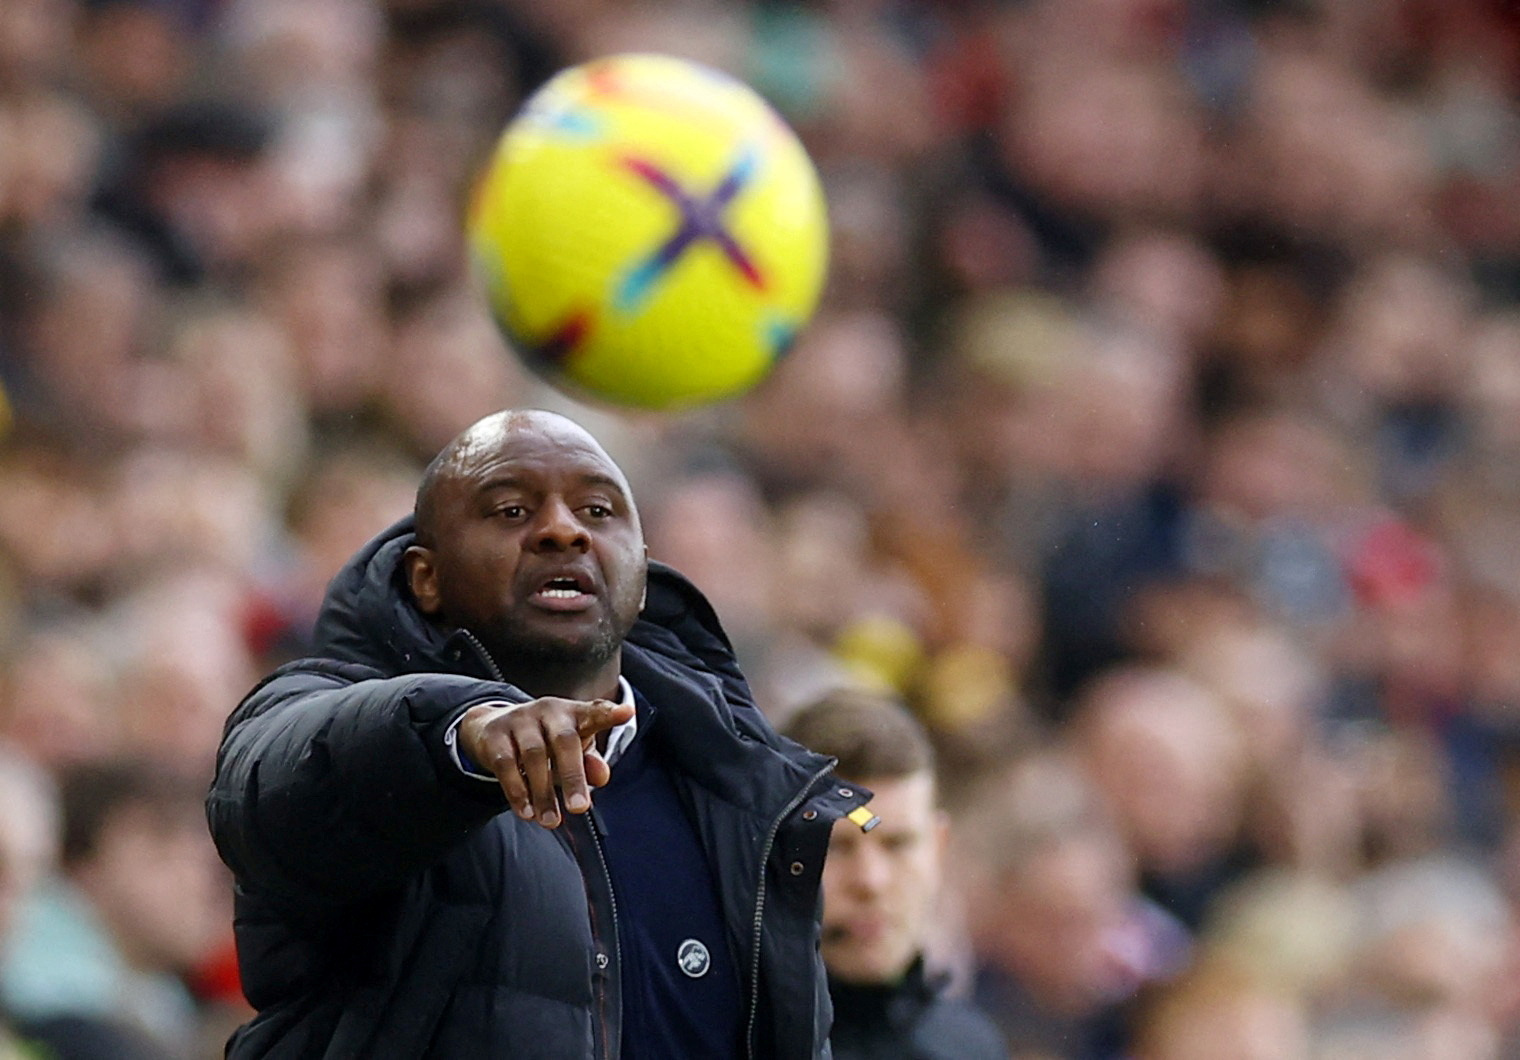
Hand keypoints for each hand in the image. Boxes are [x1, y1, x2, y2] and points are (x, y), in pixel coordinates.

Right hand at [457, 698, 634, 827]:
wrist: (492, 727)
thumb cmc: (544, 740)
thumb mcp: (570, 749)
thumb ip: (589, 762)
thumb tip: (602, 777)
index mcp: (573, 714)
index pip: (594, 711)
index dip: (609, 713)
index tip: (626, 713)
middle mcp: (548, 711)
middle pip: (564, 741)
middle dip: (573, 776)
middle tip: (580, 808)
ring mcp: (520, 720)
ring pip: (534, 755)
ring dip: (543, 793)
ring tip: (551, 821)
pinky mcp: (495, 734)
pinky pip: (506, 764)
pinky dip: (517, 791)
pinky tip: (527, 812)